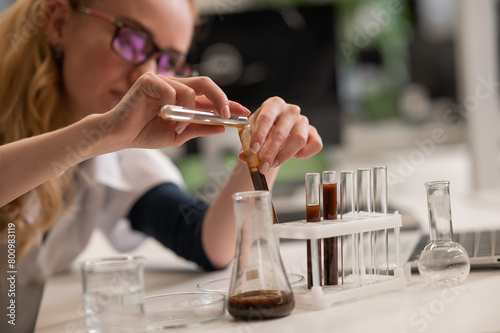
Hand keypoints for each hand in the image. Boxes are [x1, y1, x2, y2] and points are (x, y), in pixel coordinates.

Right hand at [103, 73, 249, 150]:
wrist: (119, 136)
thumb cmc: (145, 133)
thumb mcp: (179, 134)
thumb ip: (199, 128)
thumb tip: (222, 127)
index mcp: (183, 98)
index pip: (210, 97)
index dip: (228, 103)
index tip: (244, 113)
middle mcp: (175, 86)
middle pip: (206, 84)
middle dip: (221, 98)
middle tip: (228, 114)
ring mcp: (162, 81)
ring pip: (189, 90)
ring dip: (190, 112)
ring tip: (180, 127)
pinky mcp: (148, 81)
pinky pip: (171, 90)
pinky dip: (174, 107)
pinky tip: (167, 118)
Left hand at [239, 97, 322, 173]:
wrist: (276, 131)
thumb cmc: (263, 129)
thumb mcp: (251, 133)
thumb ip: (246, 145)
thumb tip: (243, 157)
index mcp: (274, 104)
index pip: (266, 118)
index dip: (259, 135)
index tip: (253, 150)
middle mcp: (291, 110)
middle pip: (282, 132)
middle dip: (270, 152)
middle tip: (263, 167)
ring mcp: (303, 121)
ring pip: (299, 139)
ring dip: (285, 155)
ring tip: (273, 164)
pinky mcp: (313, 132)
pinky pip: (315, 144)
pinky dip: (305, 154)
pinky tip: (293, 157)